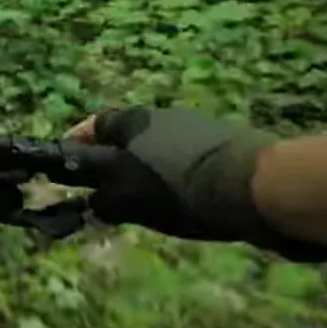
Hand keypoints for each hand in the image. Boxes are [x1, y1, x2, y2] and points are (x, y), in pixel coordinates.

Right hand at [67, 107, 326, 261]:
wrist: (261, 188)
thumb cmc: (185, 190)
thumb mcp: (133, 199)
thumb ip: (107, 199)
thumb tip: (95, 203)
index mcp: (136, 122)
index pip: (96, 126)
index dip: (78, 144)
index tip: (65, 166)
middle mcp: (165, 118)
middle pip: (129, 140)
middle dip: (115, 165)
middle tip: (106, 196)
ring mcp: (199, 132)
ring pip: (159, 154)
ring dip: (148, 175)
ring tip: (146, 209)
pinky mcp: (225, 152)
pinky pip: (187, 167)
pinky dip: (177, 184)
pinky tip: (185, 209)